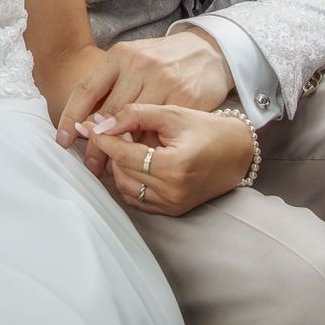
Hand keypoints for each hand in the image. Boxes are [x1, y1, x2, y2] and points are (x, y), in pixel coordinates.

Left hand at [55, 31, 233, 176]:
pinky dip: (149, 151)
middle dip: (97, 145)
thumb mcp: (132, 59)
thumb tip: (84, 121)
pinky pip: (162, 132)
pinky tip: (141, 162)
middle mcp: (141, 66)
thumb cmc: (163, 60)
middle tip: (89, 165)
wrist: (208, 50)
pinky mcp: (186, 99)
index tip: (64, 141)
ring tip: (111, 168)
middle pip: (109, 114)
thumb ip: (109, 84)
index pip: (86, 89)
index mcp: (121, 55)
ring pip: (135, 127)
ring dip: (121, 152)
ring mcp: (165, 82)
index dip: (71, 117)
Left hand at [87, 104, 254, 215]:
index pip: (123, 154)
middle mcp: (171, 191)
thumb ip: (136, 115)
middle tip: (106, 128)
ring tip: (122, 144)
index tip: (86, 124)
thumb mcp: (173, 114)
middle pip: (121, 171)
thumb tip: (102, 122)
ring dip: (117, 165)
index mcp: (172, 166)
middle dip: (110, 149)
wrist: (238, 152)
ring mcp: (172, 204)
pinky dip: (129, 180)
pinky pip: (137, 198)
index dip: (102, 138)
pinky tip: (131, 162)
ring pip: (125, 187)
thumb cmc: (207, 128)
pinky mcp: (172, 210)